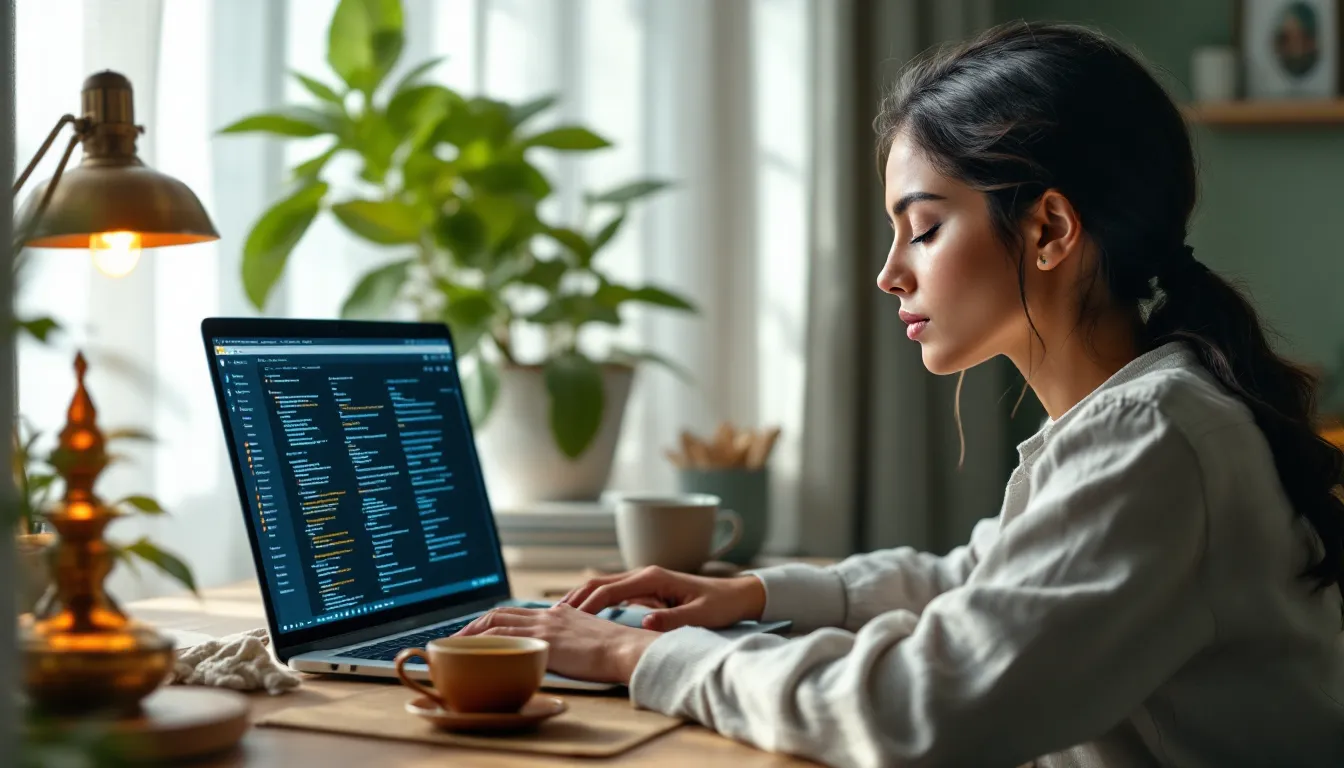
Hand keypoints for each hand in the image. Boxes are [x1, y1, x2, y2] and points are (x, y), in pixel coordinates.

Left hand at [455, 604, 659, 683]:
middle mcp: (549, 615)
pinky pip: (502, 636)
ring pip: (496, 621)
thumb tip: (570, 656)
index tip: (483, 630)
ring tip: (455, 643)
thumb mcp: (594, 642)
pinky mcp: (541, 639)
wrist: (627, 649)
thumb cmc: (618, 652)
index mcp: (561, 614)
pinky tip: (471, 650)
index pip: (521, 612)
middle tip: (459, 636)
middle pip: (503, 612)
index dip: (498, 620)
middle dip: (477, 623)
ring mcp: (544, 626)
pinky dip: (482, 640)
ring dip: (472, 631)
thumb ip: (578, 643)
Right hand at [560, 566, 766, 631]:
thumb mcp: (699, 616)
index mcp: (653, 577)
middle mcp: (645, 574)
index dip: (587, 604)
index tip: (568, 620)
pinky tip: (585, 614)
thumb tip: (643, 623)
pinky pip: (615, 592)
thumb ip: (671, 620)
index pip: (609, 590)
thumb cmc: (720, 605)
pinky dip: (596, 600)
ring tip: (561, 616)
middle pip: (600, 582)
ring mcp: (645, 580)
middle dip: (576, 597)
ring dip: (583, 597)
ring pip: (605, 585)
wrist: (737, 595)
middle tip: (551, 616)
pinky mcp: (648, 588)